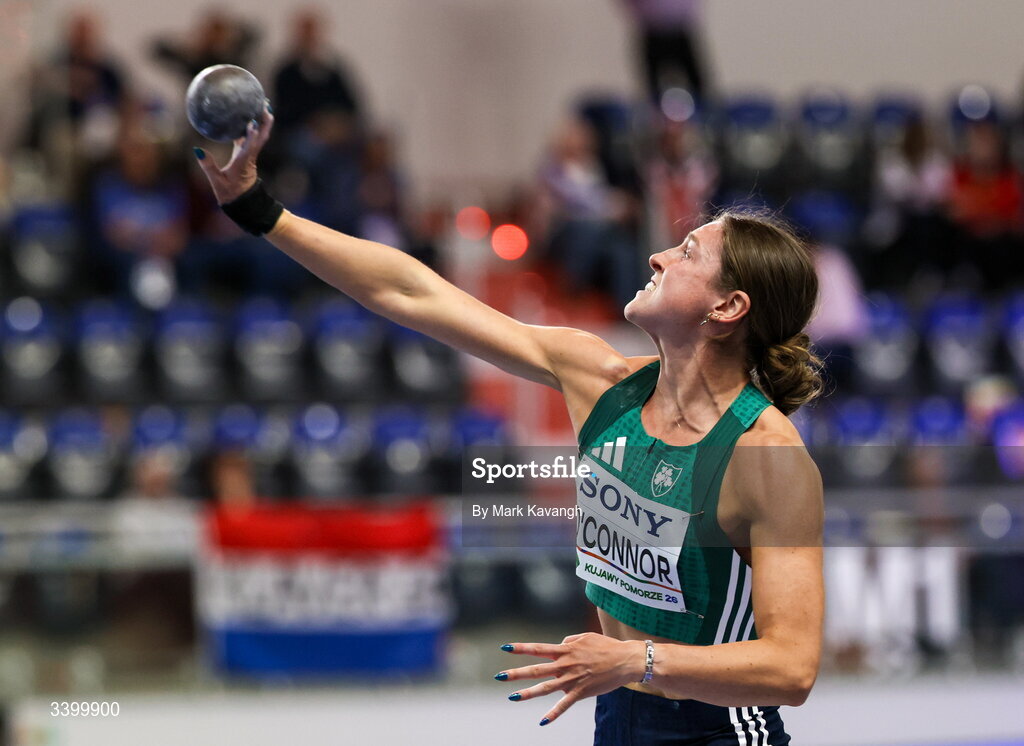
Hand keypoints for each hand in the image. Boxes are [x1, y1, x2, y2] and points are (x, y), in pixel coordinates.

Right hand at [193, 104, 273, 204]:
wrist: (244, 204)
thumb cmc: (231, 195)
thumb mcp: (217, 182)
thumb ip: (208, 166)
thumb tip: (197, 150)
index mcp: (244, 163)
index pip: (249, 147)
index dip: (251, 135)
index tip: (252, 122)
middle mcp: (250, 157)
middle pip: (261, 136)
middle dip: (264, 120)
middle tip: (265, 103)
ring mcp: (250, 156)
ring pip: (259, 136)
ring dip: (262, 121)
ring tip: (261, 104)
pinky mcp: (247, 156)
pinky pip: (250, 138)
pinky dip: (250, 127)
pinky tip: (246, 117)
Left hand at [496, 633, 644, 725]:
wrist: (625, 660)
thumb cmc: (605, 646)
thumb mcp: (585, 637)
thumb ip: (569, 640)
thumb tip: (558, 644)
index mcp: (565, 650)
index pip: (538, 648)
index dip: (521, 648)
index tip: (505, 648)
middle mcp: (565, 665)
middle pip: (536, 670)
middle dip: (516, 673)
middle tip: (499, 676)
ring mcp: (572, 680)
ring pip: (545, 688)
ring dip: (528, 693)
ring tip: (512, 697)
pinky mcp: (580, 692)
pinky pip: (564, 705)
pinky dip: (553, 714)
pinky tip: (542, 721)